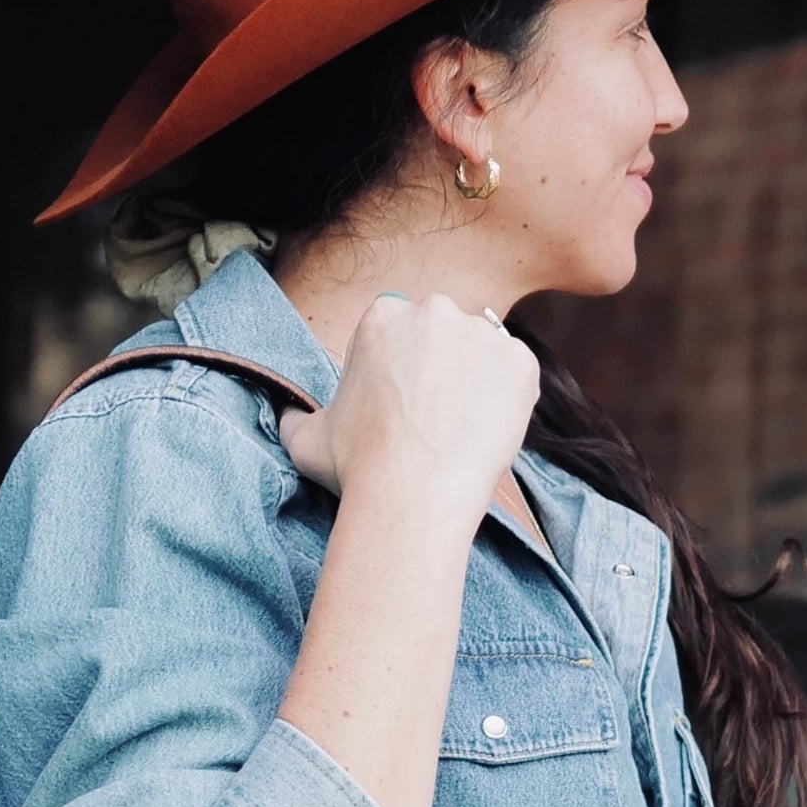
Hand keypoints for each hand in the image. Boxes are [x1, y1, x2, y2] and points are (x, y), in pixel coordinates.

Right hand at [279, 293, 538, 533]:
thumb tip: (287, 413)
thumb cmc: (356, 466)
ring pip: (483, 350)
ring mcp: (482, 333)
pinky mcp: (520, 360)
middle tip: (435, 416)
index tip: (401, 403)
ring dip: (476, 379)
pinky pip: (518, 371)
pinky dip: (509, 397)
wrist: (413, 496)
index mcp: (384, 315)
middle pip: (444, 332)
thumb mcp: (306, 439)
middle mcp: (434, 311)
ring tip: (461, 427)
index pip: (400, 329)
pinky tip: (485, 430)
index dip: (400, 368)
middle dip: (441, 366)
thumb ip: (294, 417)